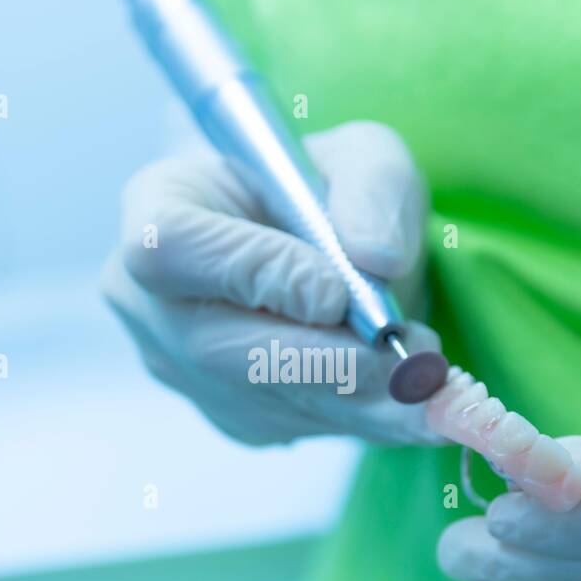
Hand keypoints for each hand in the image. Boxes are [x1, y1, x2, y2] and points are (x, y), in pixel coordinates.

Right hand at [101, 121, 441, 445]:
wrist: (329, 249)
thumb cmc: (328, 188)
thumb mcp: (363, 154)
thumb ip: (373, 185)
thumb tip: (375, 258)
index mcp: (157, 206)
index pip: (175, 249)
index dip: (256, 274)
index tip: (336, 291)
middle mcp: (150, 299)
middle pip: (217, 347)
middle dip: (326, 355)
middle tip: (411, 348)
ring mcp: (184, 368)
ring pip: (266, 398)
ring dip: (361, 396)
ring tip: (431, 371)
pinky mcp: (231, 417)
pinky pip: (297, 426)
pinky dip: (365, 417)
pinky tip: (408, 392)